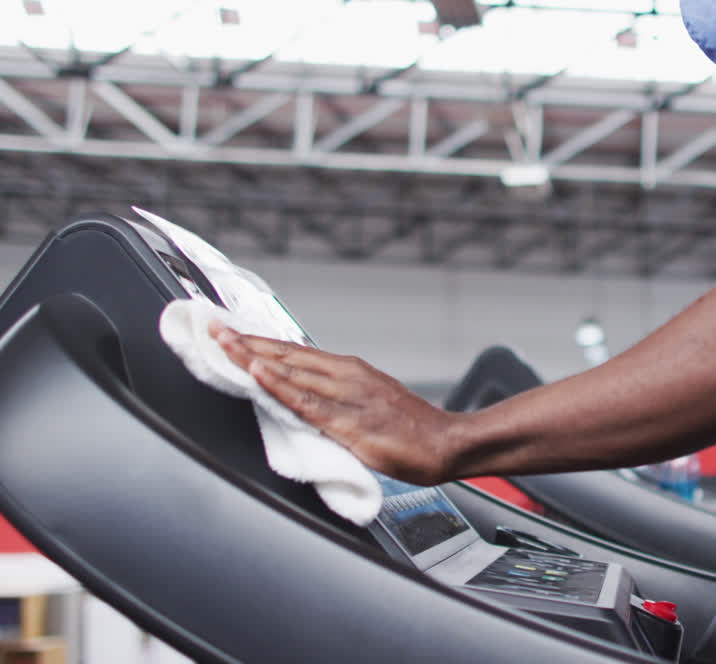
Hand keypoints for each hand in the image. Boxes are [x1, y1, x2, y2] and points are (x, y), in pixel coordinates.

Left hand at [210, 321, 455, 484]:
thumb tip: (306, 400)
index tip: (228, 331)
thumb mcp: (370, 407)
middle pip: (286, 354)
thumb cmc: (413, 432)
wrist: (447, 444)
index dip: (258, 342)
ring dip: (252, 355)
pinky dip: (277, 383)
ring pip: (290, 371)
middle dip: (245, 341)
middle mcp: (346, 375)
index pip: (293, 351)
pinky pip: (304, 401)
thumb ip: (338, 401)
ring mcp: (346, 396)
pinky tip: (256, 371)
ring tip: (221, 341)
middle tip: (211, 327)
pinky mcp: (348, 421)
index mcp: (349, 371)